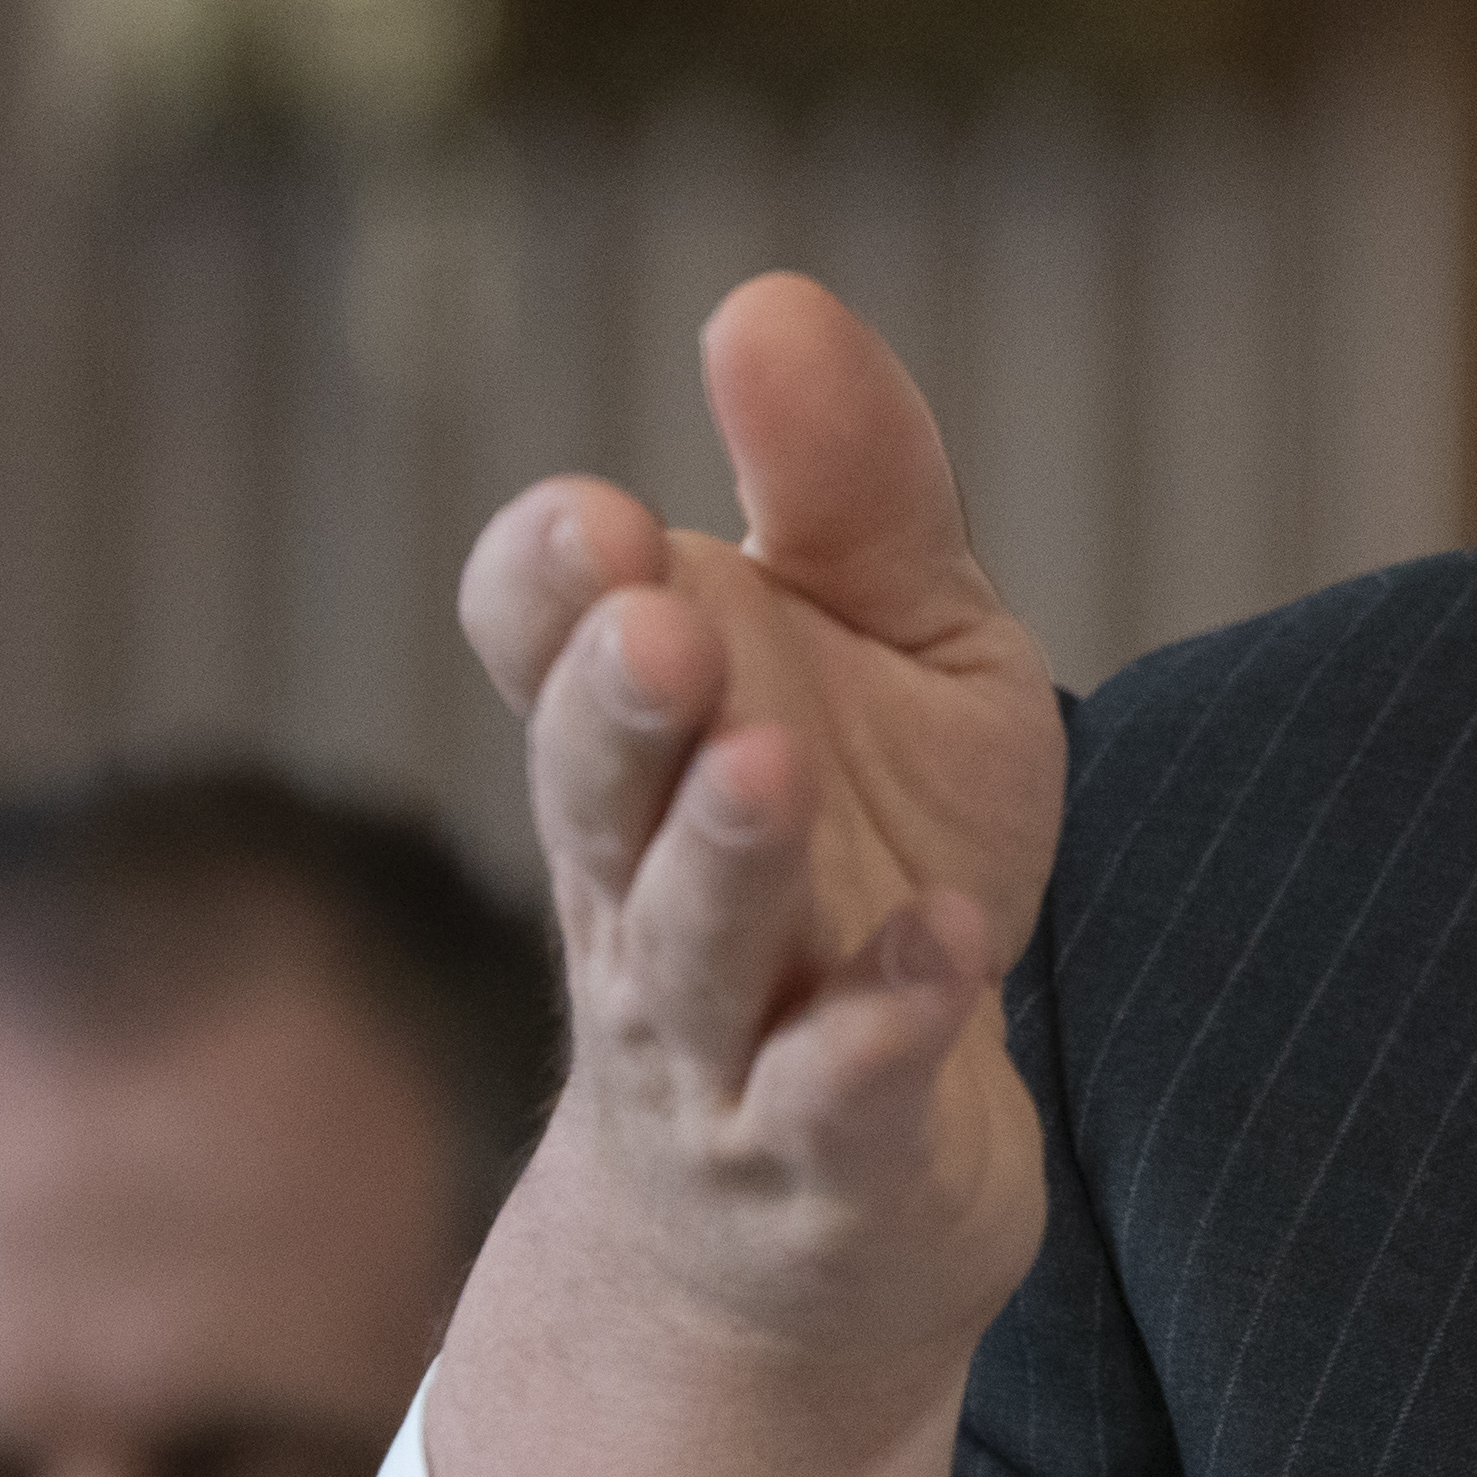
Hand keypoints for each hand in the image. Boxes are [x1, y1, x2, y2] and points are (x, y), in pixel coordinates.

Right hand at [425, 275, 1066, 1476]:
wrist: (860, 1178)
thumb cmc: (867, 854)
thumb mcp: (896, 646)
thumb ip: (849, 489)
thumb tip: (762, 299)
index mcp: (652, 727)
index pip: (536, 638)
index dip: (551, 584)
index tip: (604, 520)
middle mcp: (645, 879)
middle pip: (591, 789)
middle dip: (613, 705)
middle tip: (659, 623)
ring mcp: (723, 1031)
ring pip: (690, 948)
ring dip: (726, 857)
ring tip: (769, 766)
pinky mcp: (824, 1152)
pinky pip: (831, 1094)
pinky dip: (878, 1022)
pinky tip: (940, 948)